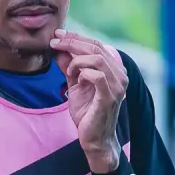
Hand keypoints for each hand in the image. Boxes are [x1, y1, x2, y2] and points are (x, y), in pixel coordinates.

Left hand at [50, 30, 126, 172]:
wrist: (94, 139)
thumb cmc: (87, 113)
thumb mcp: (75, 85)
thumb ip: (69, 67)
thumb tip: (58, 49)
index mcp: (113, 70)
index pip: (96, 45)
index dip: (76, 37)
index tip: (57, 35)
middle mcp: (119, 75)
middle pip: (96, 47)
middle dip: (72, 42)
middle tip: (54, 42)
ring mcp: (117, 86)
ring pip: (97, 58)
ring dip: (77, 60)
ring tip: (68, 70)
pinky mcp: (109, 96)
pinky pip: (97, 75)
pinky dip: (83, 73)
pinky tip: (76, 79)